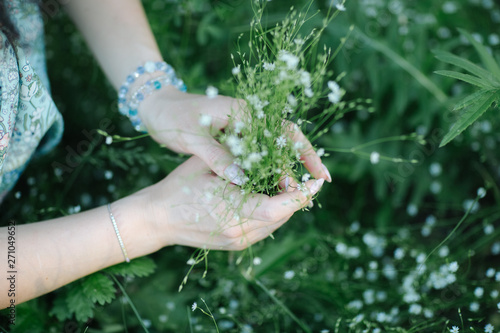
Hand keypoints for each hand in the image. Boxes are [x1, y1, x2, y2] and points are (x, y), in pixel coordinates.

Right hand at [134, 156, 324, 250]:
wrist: (157, 219)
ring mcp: (238, 242)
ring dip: (285, 204)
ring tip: (283, 183)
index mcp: (233, 212)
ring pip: (277, 224)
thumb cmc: (179, 186)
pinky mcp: (236, 245)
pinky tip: (267, 195)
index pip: (280, 208)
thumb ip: (239, 163)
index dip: (302, 194)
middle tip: (299, 175)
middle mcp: (240, 233)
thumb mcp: (208, 165)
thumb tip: (270, 154)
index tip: (317, 180)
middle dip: (296, 196)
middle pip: (283, 216)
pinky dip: (272, 212)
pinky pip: (265, 229)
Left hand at [138, 86, 331, 184]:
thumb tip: (242, 179)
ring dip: (284, 169)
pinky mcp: (235, 138)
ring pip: (272, 150)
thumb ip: (217, 157)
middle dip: (301, 162)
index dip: (303, 153)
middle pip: (284, 140)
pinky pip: (258, 155)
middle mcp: (248, 118)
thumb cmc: (173, 117)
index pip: (284, 132)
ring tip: (297, 192)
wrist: (157, 107)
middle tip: (316, 186)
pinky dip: (267, 170)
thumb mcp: (193, 138)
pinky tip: (272, 186)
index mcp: (243, 112)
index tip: (317, 176)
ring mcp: (242, 128)